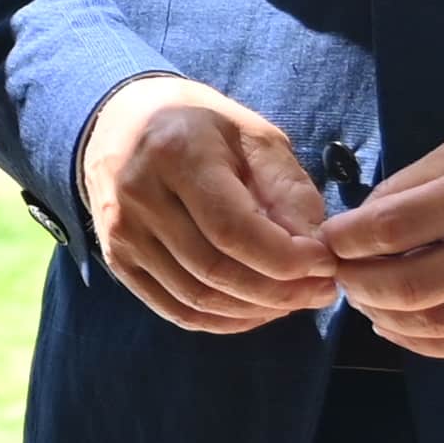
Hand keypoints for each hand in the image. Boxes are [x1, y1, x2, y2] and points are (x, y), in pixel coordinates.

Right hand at [78, 75, 336, 335]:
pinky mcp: (117, 260)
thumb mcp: (255, 137)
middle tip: (322, 289)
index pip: (232, 231)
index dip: (286, 259)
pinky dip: (224, 321)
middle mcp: (139, 196)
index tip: (326, 263)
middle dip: (281, 292)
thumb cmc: (203, 127)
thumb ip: (287, 191)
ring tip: (296, 299)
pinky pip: (175, 310)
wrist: (122, 121)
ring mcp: (121, 233)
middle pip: (215, 271)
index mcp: (176, 154)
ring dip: (257, 310)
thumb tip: (312, 250)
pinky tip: (257, 309)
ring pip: (197, 300)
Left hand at [326, 126, 443, 359]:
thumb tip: (359, 223)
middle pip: (407, 286)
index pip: (391, 228)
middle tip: (342, 274)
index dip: (346, 240)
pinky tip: (400, 325)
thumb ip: (412, 185)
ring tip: (367, 297)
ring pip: (435, 325)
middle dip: (359, 284)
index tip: (329, 239)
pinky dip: (424, 342)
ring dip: (385, 316)